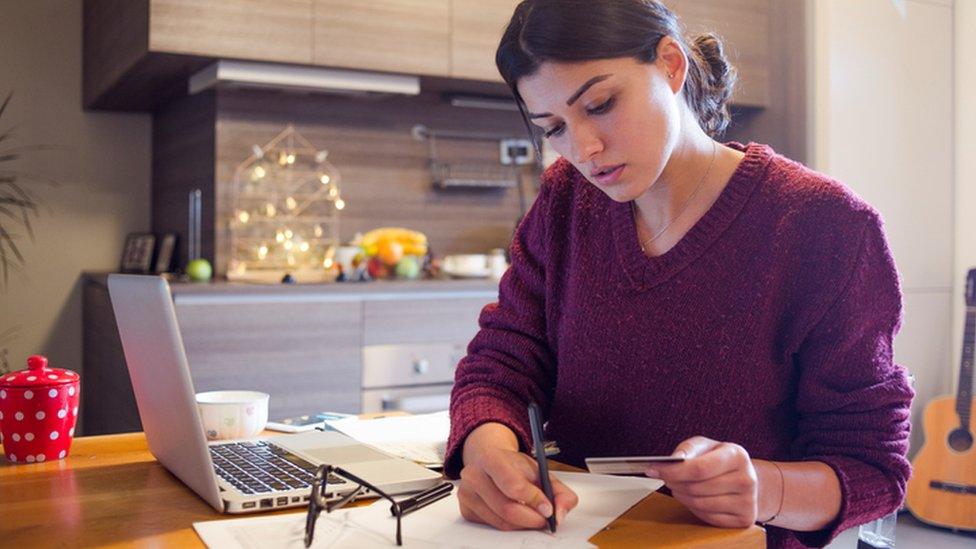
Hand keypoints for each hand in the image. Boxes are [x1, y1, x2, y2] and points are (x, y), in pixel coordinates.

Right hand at [458, 424, 578, 529]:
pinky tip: (515, 513)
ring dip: (522, 524)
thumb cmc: (513, 466)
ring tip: (532, 515)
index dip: (534, 500)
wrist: (488, 460)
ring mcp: (467, 494)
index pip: (512, 485)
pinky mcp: (466, 511)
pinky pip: (493, 527)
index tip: (548, 508)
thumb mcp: (539, 470)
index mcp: (491, 458)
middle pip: (506, 508)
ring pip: (501, 522)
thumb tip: (560, 513)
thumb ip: (559, 491)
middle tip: (544, 519)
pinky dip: (510, 525)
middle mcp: (474, 475)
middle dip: (531, 518)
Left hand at [648, 436, 759, 527]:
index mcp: (737, 456)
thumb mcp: (705, 446)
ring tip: (678, 487)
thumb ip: (688, 448)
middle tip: (665, 478)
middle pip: (696, 488)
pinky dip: (694, 509)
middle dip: (674, 483)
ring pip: (699, 504)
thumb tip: (672, 460)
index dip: (673, 471)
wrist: (745, 478)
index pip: (699, 468)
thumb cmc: (720, 459)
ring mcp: (748, 502)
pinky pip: (707, 517)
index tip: (653, 470)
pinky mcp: (744, 519)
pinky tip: (692, 498)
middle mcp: (747, 479)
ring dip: (682, 496)